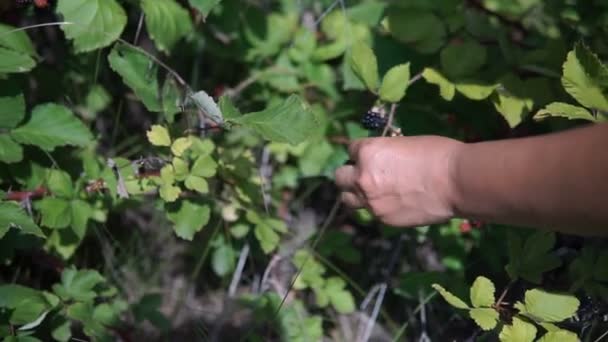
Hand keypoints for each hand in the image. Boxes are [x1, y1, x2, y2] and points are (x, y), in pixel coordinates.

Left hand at [334, 136, 462, 226]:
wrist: (456, 182)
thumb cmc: (437, 154)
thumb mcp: (404, 144)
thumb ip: (386, 155)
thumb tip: (383, 162)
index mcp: (368, 152)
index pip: (351, 150)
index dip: (361, 152)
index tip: (369, 155)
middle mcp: (362, 177)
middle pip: (340, 177)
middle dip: (349, 174)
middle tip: (363, 174)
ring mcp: (371, 201)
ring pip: (348, 199)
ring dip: (356, 194)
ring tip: (370, 192)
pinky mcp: (383, 219)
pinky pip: (371, 213)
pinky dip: (377, 207)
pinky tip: (393, 203)